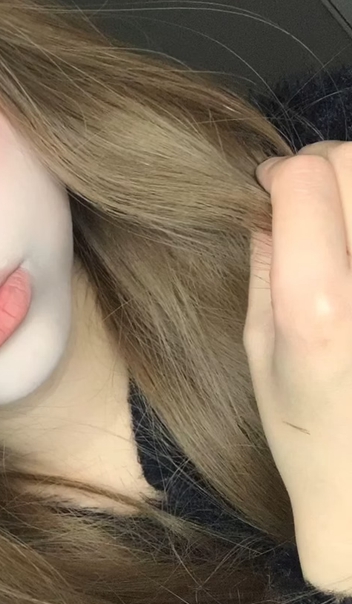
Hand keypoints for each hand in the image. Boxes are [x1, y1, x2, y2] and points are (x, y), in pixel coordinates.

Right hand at [247, 141, 351, 596]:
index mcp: (317, 310)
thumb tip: (273, 207)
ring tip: (345, 236)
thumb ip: (265, 270)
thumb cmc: (309, 436)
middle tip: (314, 204)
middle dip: (328, 167)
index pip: (306, 178)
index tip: (271, 191)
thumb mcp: (259, 357)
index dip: (282, 173)